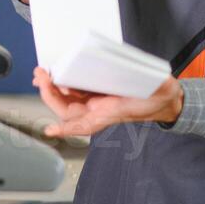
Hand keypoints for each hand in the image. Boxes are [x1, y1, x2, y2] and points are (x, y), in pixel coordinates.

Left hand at [33, 67, 183, 137]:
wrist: (163, 99)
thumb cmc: (159, 98)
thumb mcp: (160, 90)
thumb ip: (157, 87)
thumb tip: (161, 82)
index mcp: (110, 114)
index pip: (83, 125)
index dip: (66, 129)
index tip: (51, 130)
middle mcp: (99, 110)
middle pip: (67, 108)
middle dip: (50, 94)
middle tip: (41, 76)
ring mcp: (96, 100)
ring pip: (68, 98)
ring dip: (53, 87)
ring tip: (42, 74)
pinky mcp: (97, 89)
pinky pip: (75, 88)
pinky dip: (63, 81)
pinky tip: (55, 74)